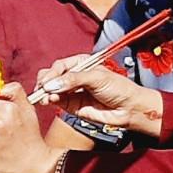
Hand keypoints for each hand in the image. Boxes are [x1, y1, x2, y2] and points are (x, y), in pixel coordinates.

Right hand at [30, 58, 162, 135]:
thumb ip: (74, 79)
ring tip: (47, 97)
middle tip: (44, 89)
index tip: (48, 82)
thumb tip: (53, 84)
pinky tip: (50, 101)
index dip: (52, 73)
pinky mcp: (70, 105)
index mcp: (80, 64)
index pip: (59, 66)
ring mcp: (70, 91)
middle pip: (51, 76)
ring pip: (50, 89)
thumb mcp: (97, 78)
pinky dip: (49, 101)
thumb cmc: (118, 88)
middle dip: (45, 82)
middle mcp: (73, 77)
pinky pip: (54, 101)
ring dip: (45, 93)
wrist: (128, 108)